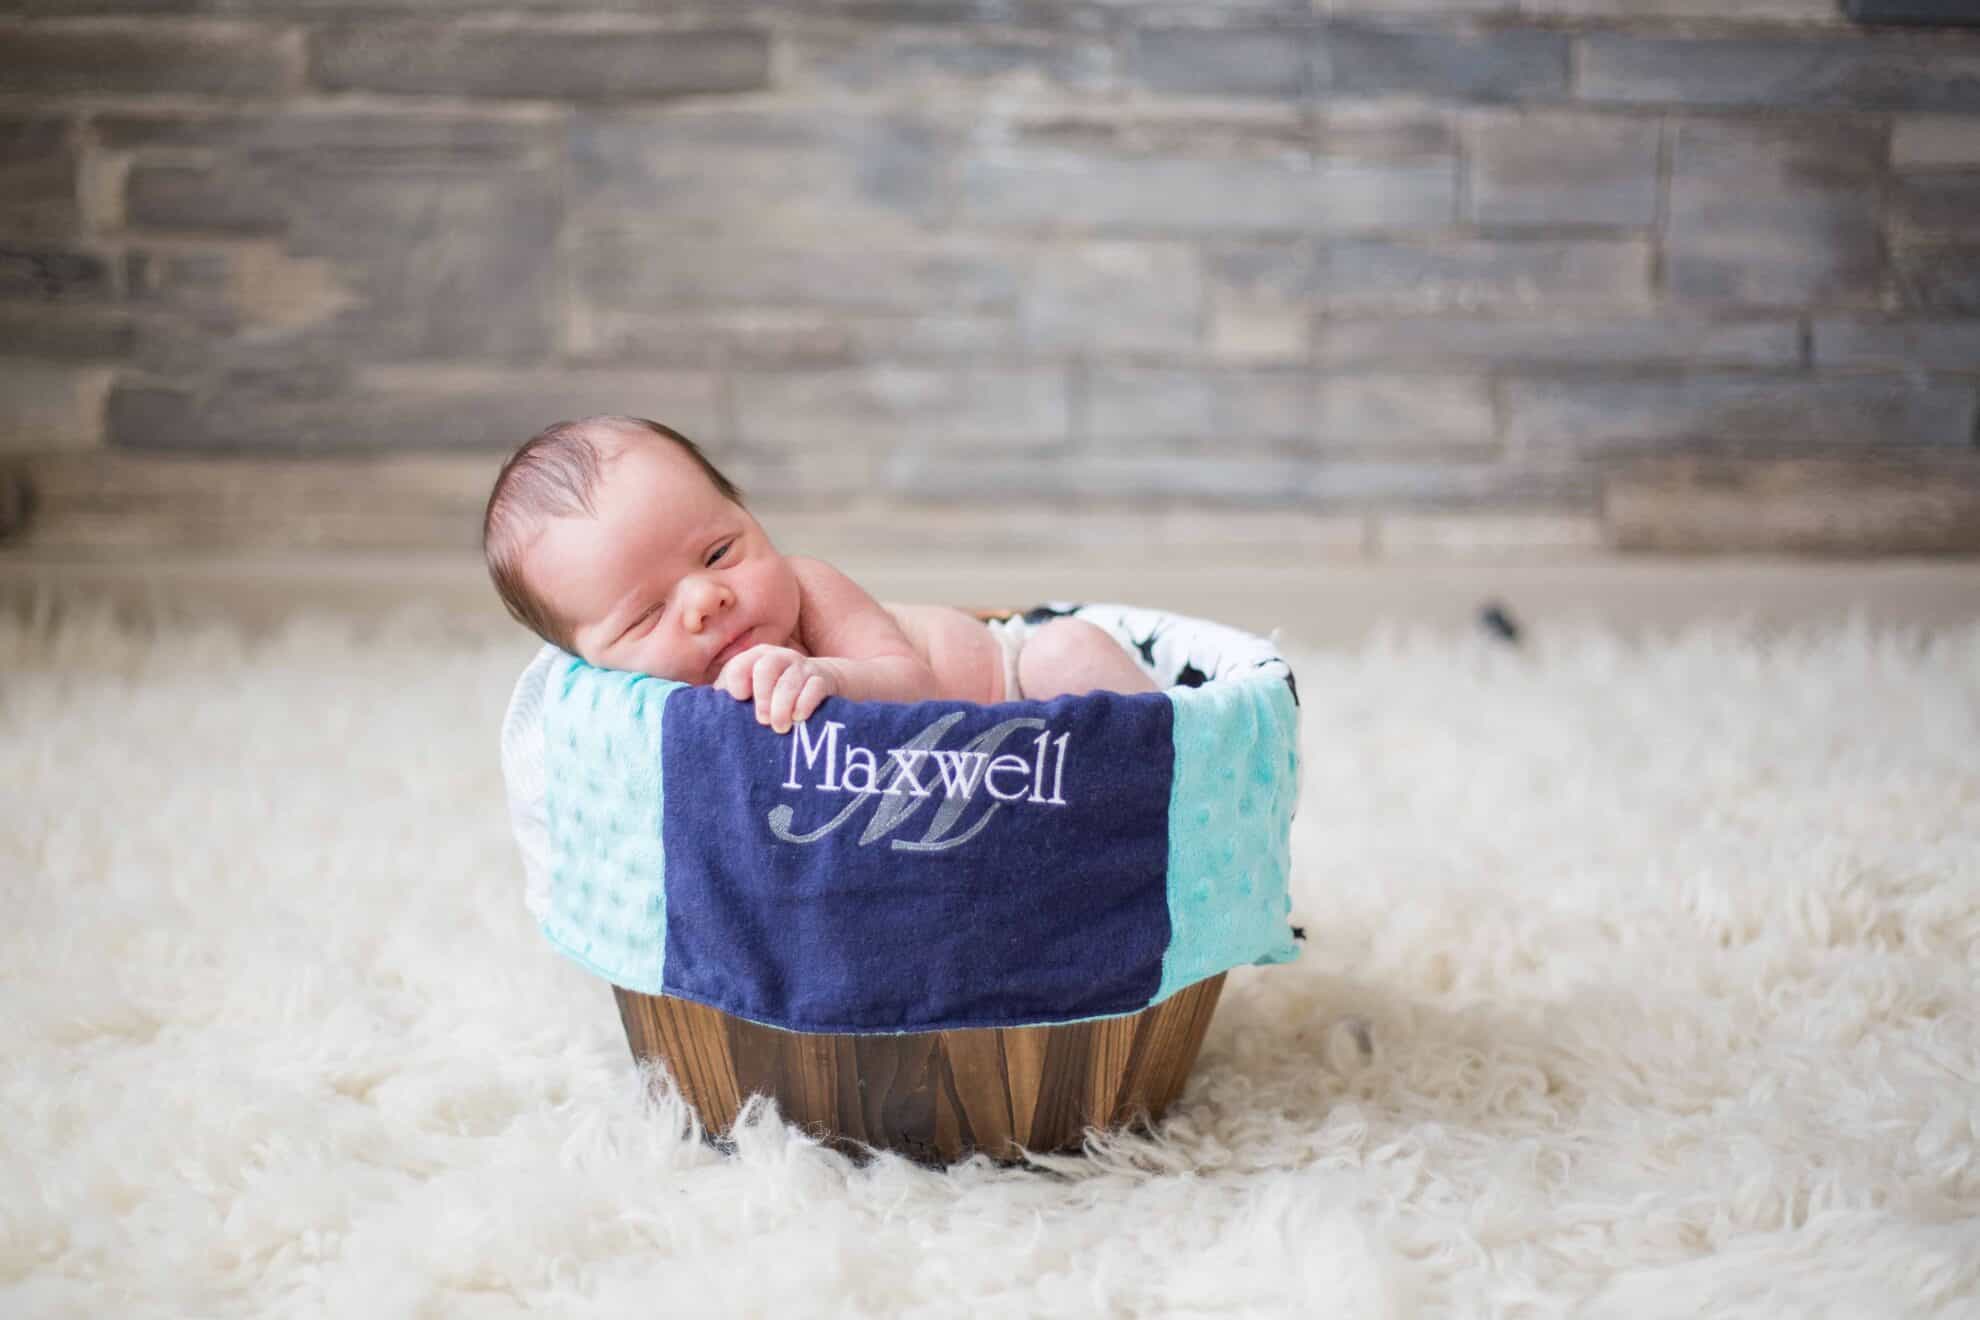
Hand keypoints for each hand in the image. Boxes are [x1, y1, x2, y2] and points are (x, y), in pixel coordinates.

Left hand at [715, 645, 836, 733]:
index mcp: (756, 658)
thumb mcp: (752, 691)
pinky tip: (799, 718)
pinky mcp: (823, 680)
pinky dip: (805, 703)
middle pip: (766, 667)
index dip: (737, 683)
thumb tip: (703, 713)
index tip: (739, 701)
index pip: (740, 664)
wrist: (822, 680)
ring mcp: (802, 668)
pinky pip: (815, 687)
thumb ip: (728, 698)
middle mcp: (779, 658)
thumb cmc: (775, 692)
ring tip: (779, 728)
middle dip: (762, 695)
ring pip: (791, 680)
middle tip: (762, 721)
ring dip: (782, 706)